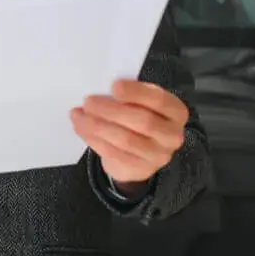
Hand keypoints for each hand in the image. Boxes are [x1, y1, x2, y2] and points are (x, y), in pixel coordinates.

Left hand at [70, 78, 187, 185]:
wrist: (140, 154)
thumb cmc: (138, 117)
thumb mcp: (141, 103)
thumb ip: (129, 96)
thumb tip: (100, 88)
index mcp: (176, 112)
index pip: (159, 100)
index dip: (136, 92)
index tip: (114, 86)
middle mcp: (172, 135)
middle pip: (142, 122)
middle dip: (111, 110)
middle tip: (88, 101)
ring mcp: (158, 156)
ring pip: (125, 140)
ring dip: (97, 126)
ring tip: (78, 115)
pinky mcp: (139, 169)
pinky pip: (113, 153)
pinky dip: (93, 139)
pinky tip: (81, 127)